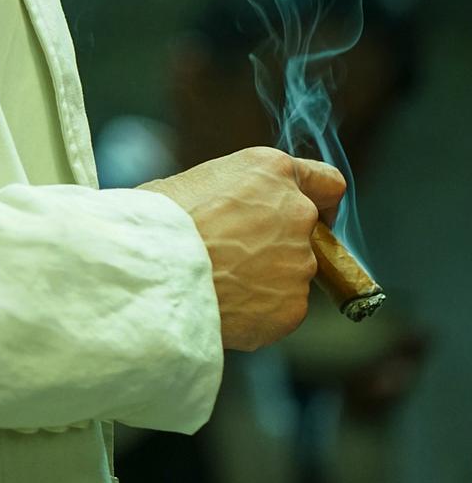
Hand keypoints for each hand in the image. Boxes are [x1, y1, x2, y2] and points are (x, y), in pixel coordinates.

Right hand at [139, 146, 345, 351]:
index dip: (321, 203)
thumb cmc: (160, 220)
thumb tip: (237, 215)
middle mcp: (297, 212)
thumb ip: (238, 195)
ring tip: (219, 283)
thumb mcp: (200, 182)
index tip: (312, 219)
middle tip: (238, 258)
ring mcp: (300, 261)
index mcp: (272, 171)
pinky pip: (281, 310)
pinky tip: (224, 305)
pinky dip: (259, 312)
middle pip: (307, 234)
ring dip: (266, 280)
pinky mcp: (294, 306)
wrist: (154, 270)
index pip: (328, 184)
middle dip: (281, 245)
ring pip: (292, 274)